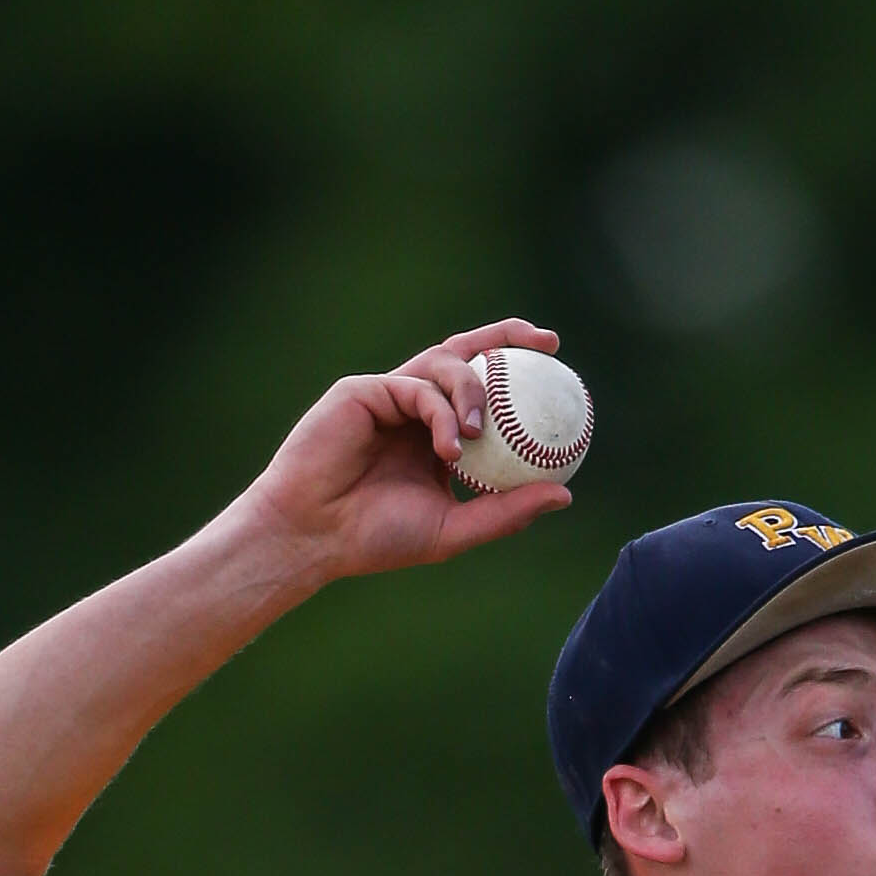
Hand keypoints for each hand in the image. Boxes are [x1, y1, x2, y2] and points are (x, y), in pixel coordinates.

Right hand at [231, 323, 581, 585]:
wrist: (312, 536)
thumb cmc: (374, 539)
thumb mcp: (452, 530)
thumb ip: (505, 511)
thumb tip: (564, 496)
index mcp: (433, 435)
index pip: (481, 392)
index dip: (519, 373)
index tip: (561, 374)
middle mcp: (413, 408)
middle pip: (466, 353)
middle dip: (507, 336)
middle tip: (548, 344)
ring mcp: (388, 394)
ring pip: (444, 363)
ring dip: (471, 389)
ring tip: (477, 432)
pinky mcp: (363, 390)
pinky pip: (416, 387)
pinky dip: (439, 413)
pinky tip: (449, 447)